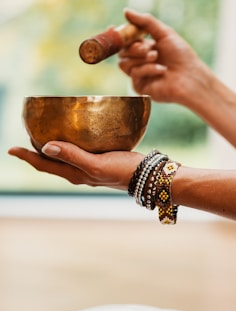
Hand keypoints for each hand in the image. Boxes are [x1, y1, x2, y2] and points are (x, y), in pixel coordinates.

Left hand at [8, 142, 143, 190]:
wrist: (148, 176)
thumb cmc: (124, 171)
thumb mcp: (97, 164)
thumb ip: (73, 156)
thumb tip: (46, 147)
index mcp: (75, 174)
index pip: (44, 165)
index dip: (27, 156)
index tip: (11, 148)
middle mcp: (79, 172)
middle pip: (50, 162)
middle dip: (35, 152)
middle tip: (25, 136)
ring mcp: (90, 167)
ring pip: (63, 157)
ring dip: (51, 148)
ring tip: (44, 134)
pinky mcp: (101, 160)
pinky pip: (78, 152)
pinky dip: (69, 144)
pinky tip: (75, 135)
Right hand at [118, 9, 214, 107]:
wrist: (191, 77)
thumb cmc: (182, 56)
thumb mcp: (164, 33)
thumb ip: (145, 22)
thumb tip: (126, 11)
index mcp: (145, 48)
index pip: (126, 42)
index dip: (118, 35)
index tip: (112, 27)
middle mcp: (141, 62)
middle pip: (122, 52)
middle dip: (133, 47)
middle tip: (148, 47)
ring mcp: (140, 75)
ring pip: (124, 63)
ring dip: (140, 58)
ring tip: (156, 57)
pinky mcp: (141, 87)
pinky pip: (134, 74)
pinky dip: (147, 69)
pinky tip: (161, 70)